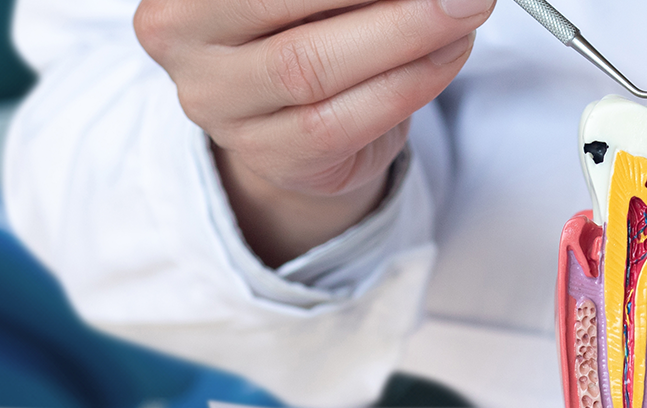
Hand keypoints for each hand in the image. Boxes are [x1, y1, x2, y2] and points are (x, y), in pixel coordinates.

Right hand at [136, 0, 491, 264]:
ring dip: (405, 35)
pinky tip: (449, 53)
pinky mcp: (267, 154)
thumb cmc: (306, 26)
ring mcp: (216, 103)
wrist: (295, 122)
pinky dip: (409, 82)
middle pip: (286, 3)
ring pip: (312, 67)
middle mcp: (183, 36)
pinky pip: (343, 119)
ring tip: (464, 10)